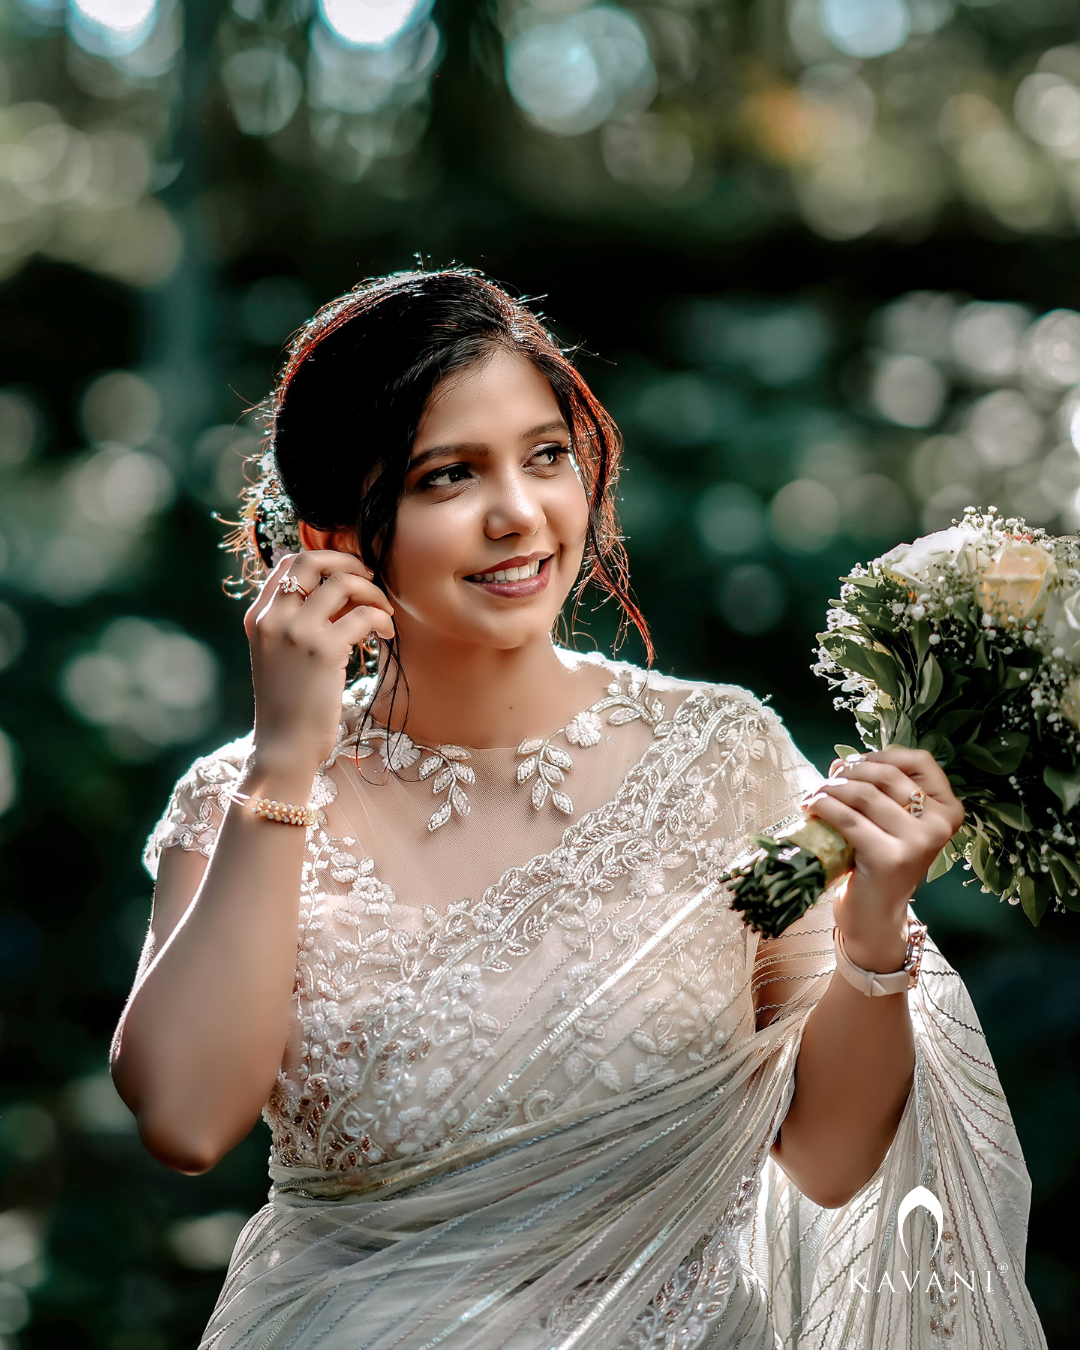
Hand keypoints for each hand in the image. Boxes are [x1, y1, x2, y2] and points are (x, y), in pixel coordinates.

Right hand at [244, 551, 394, 772]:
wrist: (284, 746)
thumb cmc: (288, 705)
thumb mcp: (277, 656)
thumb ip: (293, 623)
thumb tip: (334, 593)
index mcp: (258, 617)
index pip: (288, 564)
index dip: (324, 560)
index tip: (347, 575)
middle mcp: (273, 618)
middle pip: (311, 559)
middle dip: (348, 561)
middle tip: (370, 580)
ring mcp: (297, 632)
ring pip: (343, 581)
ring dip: (373, 592)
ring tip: (384, 613)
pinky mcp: (324, 650)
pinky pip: (364, 615)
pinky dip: (382, 619)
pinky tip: (386, 634)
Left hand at [805, 748, 963, 971]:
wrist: (875, 917)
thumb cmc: (879, 862)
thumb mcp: (887, 822)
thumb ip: (875, 789)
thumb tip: (840, 760)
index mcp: (948, 810)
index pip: (920, 760)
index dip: (881, 754)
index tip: (853, 764)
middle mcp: (939, 824)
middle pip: (885, 774)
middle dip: (848, 772)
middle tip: (825, 783)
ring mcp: (918, 842)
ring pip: (863, 793)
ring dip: (830, 789)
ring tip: (813, 797)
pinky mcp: (889, 857)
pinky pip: (847, 818)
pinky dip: (822, 807)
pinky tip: (810, 809)